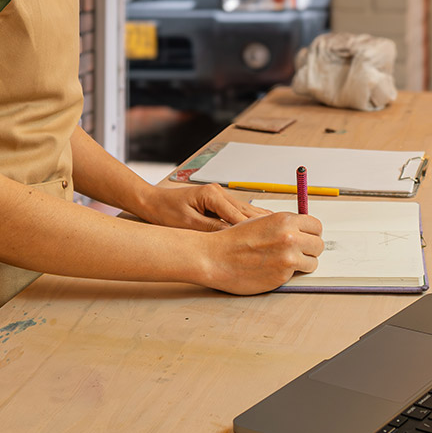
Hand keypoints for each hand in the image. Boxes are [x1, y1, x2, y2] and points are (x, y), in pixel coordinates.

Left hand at [137, 182, 270, 231]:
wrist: (152, 202)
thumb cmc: (166, 211)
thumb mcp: (188, 224)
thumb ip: (211, 229)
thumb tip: (232, 237)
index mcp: (211, 194)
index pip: (236, 214)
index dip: (251, 229)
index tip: (264, 240)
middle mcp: (219, 192)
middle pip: (246, 210)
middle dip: (262, 224)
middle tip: (279, 236)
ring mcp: (220, 195)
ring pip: (244, 211)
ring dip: (258, 222)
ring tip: (275, 234)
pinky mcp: (218, 202)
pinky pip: (237, 212)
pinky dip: (248, 221)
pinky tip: (260, 230)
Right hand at [199, 211, 323, 294]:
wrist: (217, 257)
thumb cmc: (235, 239)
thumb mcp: (261, 221)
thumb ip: (284, 225)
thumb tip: (302, 229)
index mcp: (285, 220)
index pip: (316, 226)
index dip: (311, 233)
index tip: (306, 237)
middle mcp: (290, 237)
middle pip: (318, 244)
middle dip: (310, 249)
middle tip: (298, 252)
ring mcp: (288, 258)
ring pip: (313, 262)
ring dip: (303, 263)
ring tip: (286, 261)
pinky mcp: (283, 276)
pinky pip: (297, 274)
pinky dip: (289, 273)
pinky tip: (274, 269)